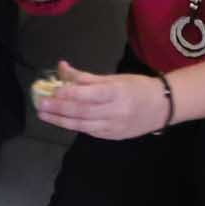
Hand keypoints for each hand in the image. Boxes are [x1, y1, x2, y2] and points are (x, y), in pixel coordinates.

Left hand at [34, 62, 171, 139]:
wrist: (163, 108)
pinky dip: (73, 126)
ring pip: (83, 125)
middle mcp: (116, 112)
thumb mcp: (114, 78)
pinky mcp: (112, 137)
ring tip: (44, 114)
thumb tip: (61, 68)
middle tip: (41, 103)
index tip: (54, 90)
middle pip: (84, 111)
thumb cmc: (137, 87)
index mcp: (118, 93)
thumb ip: (86, 77)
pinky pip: (89, 132)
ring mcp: (114, 127)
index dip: (72, 93)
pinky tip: (60, 121)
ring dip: (61, 120)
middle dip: (60, 108)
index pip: (92, 94)